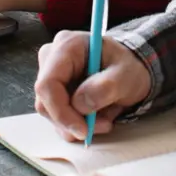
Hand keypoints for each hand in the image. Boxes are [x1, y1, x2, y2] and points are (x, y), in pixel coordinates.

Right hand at [33, 30, 152, 141]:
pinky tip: (97, 116)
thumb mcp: (126, 75)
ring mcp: (51, 74)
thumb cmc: (128, 66)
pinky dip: (76, 123)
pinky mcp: (54, 90)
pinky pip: (57, 115)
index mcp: (67, 46)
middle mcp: (52, 57)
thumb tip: (80, 104)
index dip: (60, 112)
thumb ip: (105, 87)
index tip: (82, 130)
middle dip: (72, 121)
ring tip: (104, 119)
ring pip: (50, 112)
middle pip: (45, 101)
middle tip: (101, 125)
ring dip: (77, 123)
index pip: (47, 83)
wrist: (130, 69)